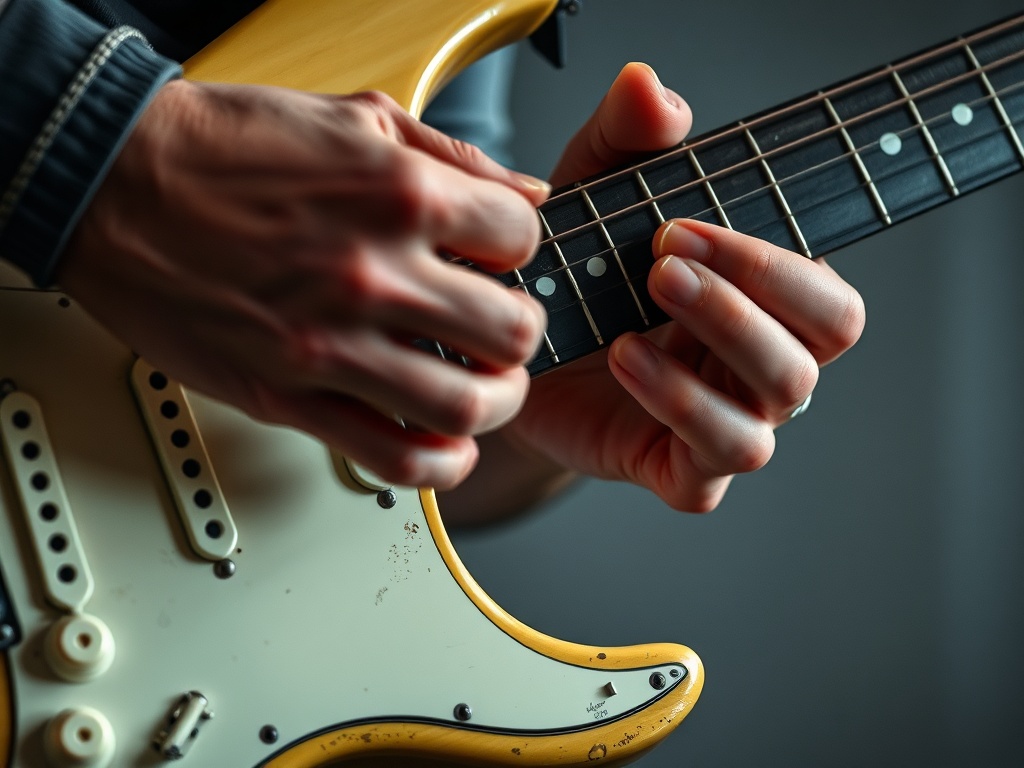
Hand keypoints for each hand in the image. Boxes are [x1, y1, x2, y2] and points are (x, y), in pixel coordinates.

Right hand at [60, 79, 549, 489]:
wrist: (116, 184)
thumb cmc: (223, 149)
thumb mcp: (353, 117)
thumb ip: (453, 155)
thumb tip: (527, 190)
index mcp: (397, 195)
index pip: (521, 238)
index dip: (520, 247)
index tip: (501, 257)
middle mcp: (372, 274)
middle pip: (510, 332)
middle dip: (521, 331)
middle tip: (503, 327)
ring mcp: (331, 344)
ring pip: (464, 407)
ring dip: (495, 404)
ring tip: (486, 387)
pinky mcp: (288, 396)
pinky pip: (390, 457)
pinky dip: (438, 464)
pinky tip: (445, 446)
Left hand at [475, 63, 864, 514]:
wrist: (517, 360)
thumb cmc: (577, 276)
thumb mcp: (592, 191)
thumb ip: (625, 136)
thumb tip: (654, 91)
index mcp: (764, 302)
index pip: (824, 290)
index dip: (770, 259)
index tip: (679, 225)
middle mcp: (762, 364)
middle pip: (823, 340)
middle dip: (749, 294)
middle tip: (660, 263)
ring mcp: (732, 420)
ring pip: (780, 399)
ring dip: (718, 344)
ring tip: (638, 311)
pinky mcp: (686, 469)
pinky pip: (720, 455)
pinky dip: (679, 406)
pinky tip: (625, 361)